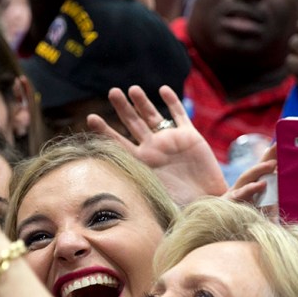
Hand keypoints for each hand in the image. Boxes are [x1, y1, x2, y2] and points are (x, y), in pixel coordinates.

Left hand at [86, 85, 226, 204]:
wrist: (207, 202)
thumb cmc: (181, 206)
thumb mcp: (156, 201)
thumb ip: (140, 195)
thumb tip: (115, 207)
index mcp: (142, 163)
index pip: (118, 144)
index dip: (105, 131)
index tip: (90, 118)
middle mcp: (153, 149)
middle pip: (134, 124)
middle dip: (123, 108)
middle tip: (113, 92)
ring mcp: (170, 141)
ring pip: (153, 116)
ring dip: (143, 102)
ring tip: (132, 89)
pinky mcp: (190, 136)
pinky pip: (179, 116)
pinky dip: (172, 102)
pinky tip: (162, 90)